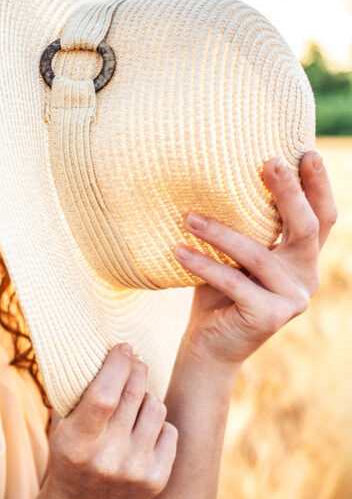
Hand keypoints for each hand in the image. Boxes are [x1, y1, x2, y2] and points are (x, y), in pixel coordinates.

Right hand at [41, 343, 176, 498]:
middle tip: (132, 358)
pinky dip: (157, 423)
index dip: (117, 365)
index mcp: (77, 443)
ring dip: (146, 396)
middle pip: (133, 396)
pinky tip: (142, 428)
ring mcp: (136, 471)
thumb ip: (73, 392)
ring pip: (156, 408)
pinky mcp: (157, 479)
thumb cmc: (70, 454)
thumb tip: (91, 346)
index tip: (122, 347)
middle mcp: (108, 459)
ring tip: (133, 401)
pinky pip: (169, 430)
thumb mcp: (60, 426)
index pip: (105, 395)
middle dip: (135, 368)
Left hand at [172, 150, 336, 367]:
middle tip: (269, 161)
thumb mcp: (234, 255)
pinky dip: (202, 264)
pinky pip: (232, 282)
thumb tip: (223, 175)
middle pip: (305, 227)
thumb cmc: (216, 292)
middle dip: (288, 192)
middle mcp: (305, 277)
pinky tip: (177, 250)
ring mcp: (293, 299)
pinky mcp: (271, 316)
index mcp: (301, 259)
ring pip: (257, 254)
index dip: (317, 185)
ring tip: (187, 216)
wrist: (208, 346)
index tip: (306, 151)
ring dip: (219, 232)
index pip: (320, 217)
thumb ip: (245, 227)